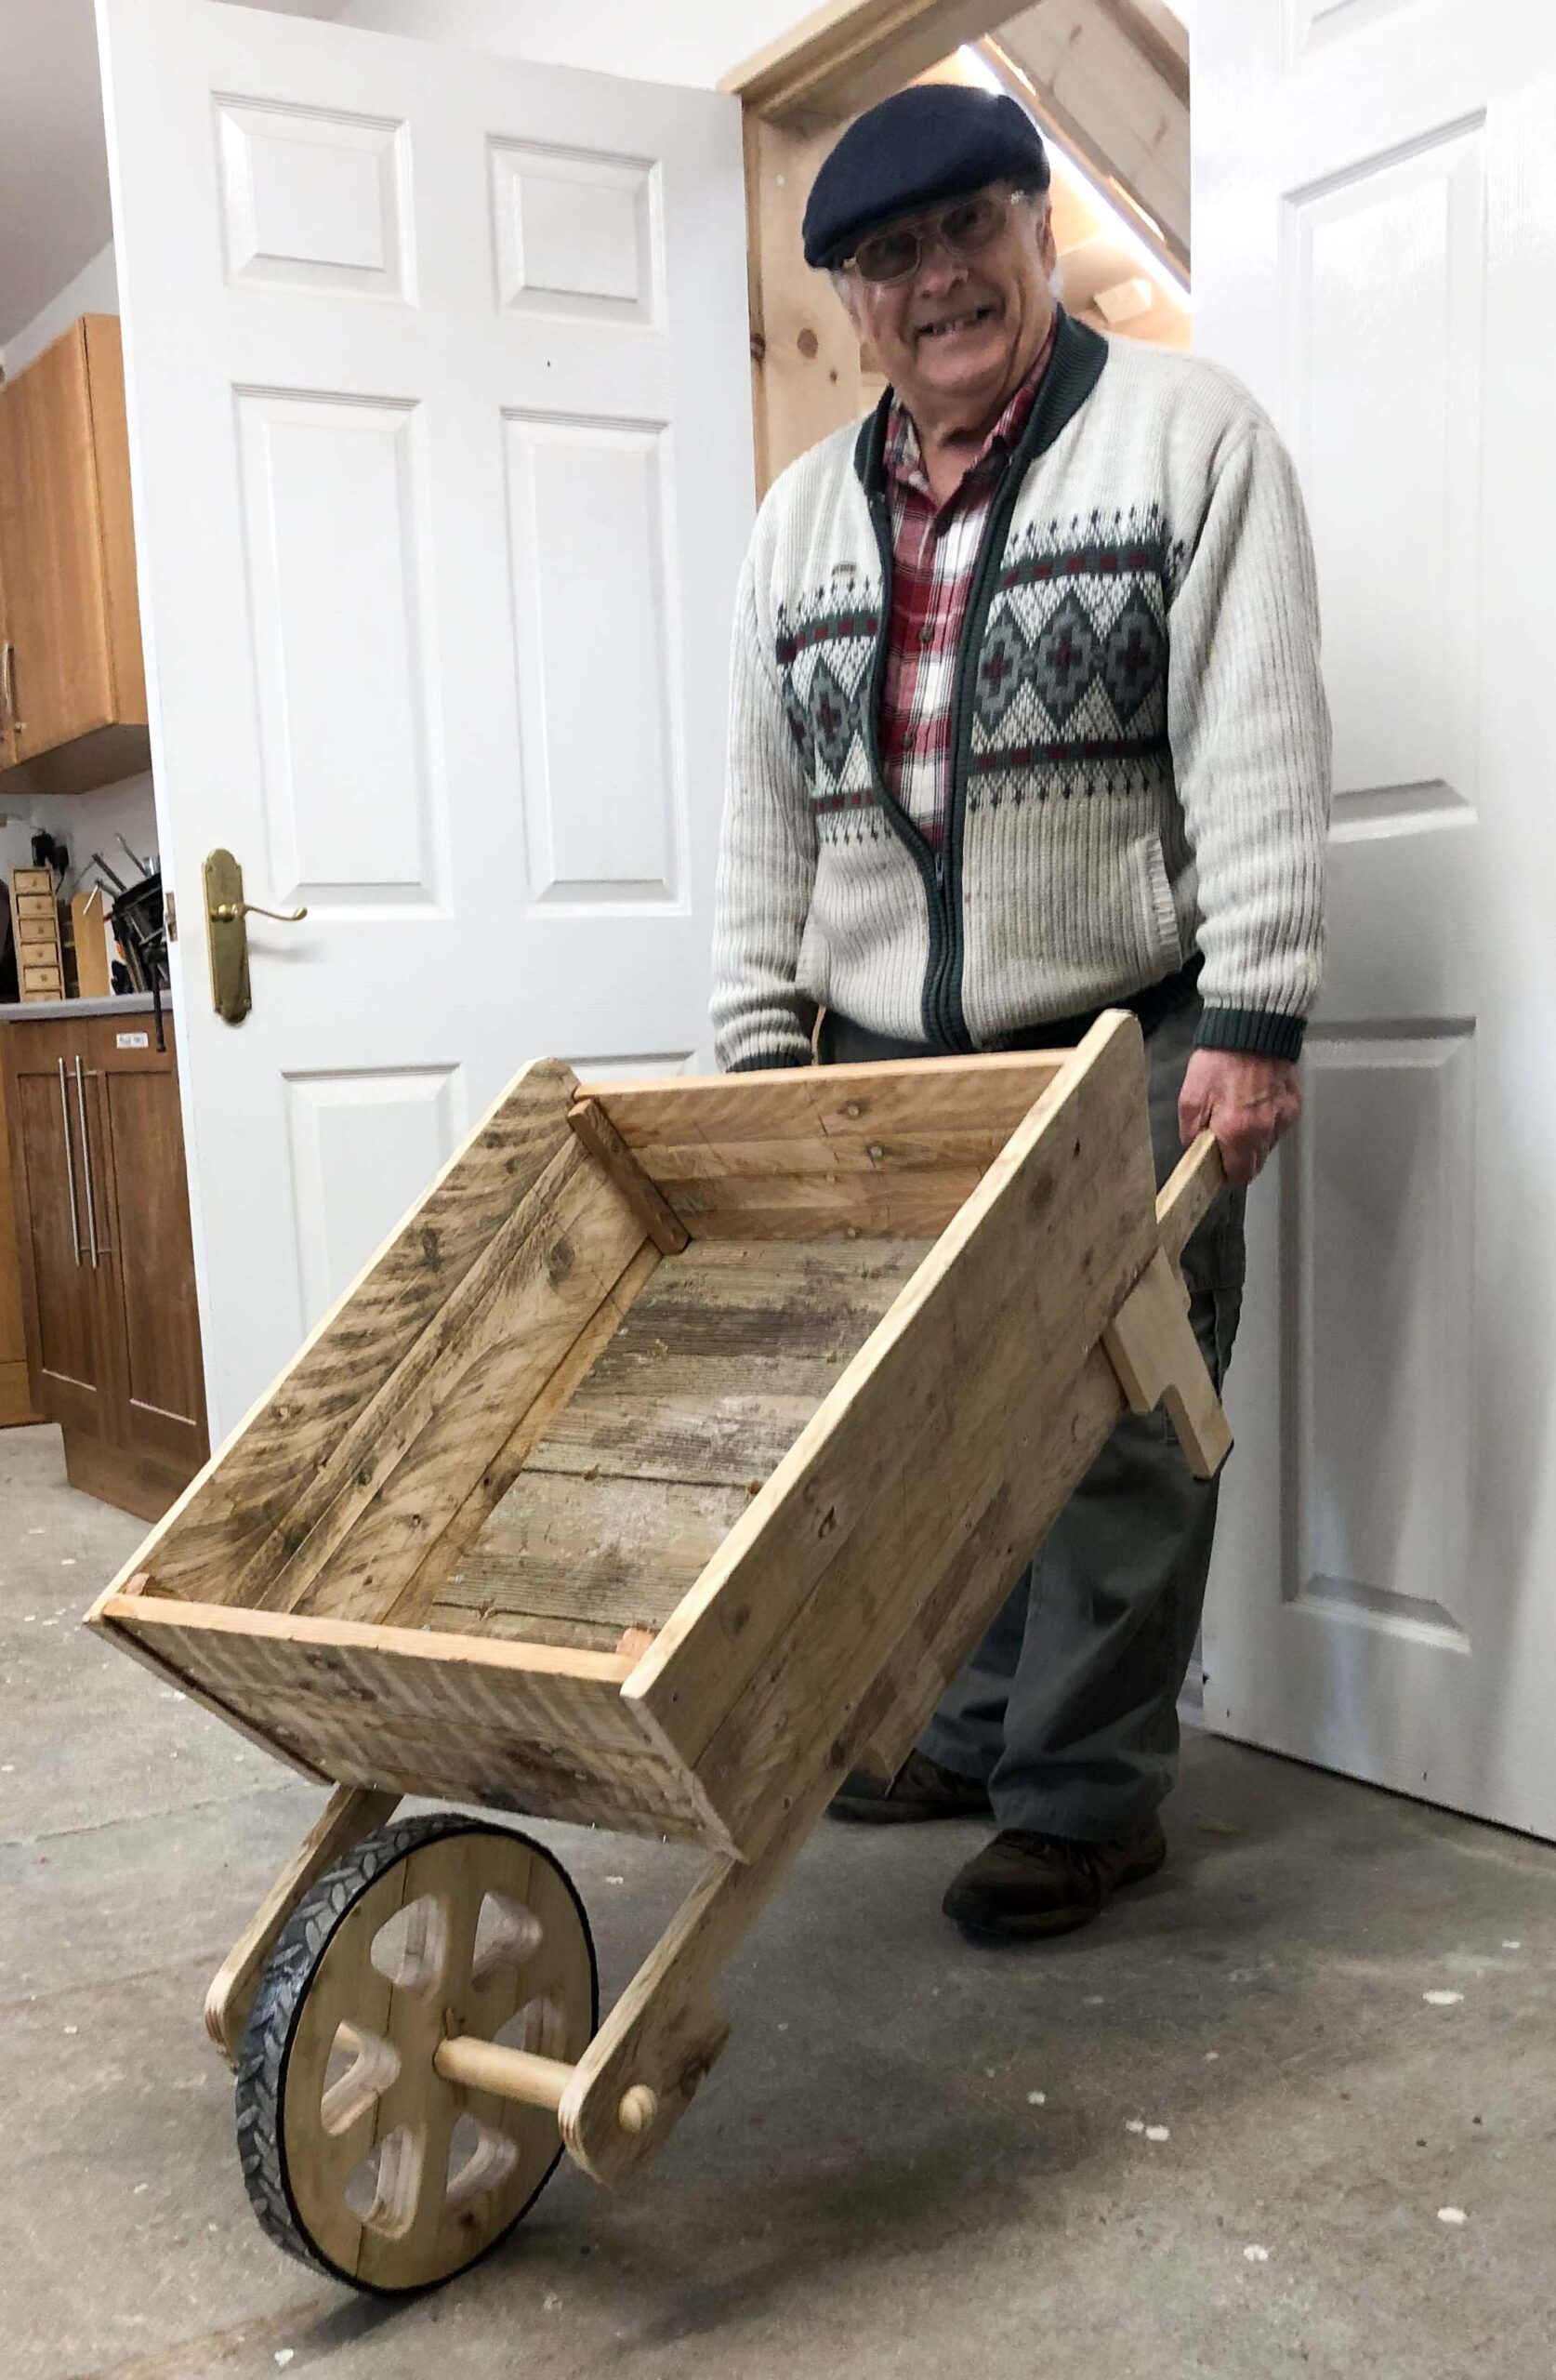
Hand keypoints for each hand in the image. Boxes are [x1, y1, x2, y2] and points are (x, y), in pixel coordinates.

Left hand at [1179, 1048, 1301, 1186]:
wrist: (1252, 1028)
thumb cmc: (1218, 1060)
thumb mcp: (1190, 1097)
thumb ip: (1192, 1132)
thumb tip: (1197, 1150)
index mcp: (1238, 1131)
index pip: (1238, 1175)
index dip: (1225, 1175)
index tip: (1215, 1167)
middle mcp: (1265, 1130)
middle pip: (1255, 1164)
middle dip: (1238, 1160)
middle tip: (1223, 1142)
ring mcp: (1283, 1118)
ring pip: (1267, 1146)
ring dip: (1252, 1141)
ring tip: (1238, 1116)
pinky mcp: (1293, 1105)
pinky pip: (1279, 1126)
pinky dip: (1266, 1123)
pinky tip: (1253, 1104)